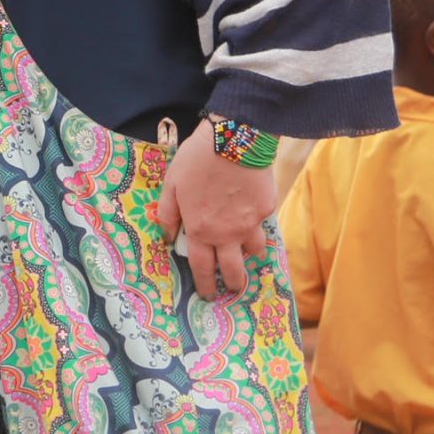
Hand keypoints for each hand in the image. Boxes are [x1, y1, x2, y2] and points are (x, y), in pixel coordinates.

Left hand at [154, 124, 276, 301]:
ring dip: (248, 252)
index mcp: (201, 230)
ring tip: (245, 249)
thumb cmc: (197, 159)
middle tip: (233, 288)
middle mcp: (227, 233)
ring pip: (254, 250)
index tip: (206, 295)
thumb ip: (167, 213)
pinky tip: (252, 211)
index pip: (202, 267)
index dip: (204, 284)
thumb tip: (166, 236)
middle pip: (234, 270)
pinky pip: (263, 222)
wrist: (236, 137)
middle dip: (233, 283)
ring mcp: (251, 222)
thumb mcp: (172, 184)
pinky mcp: (267, 208)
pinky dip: (257, 222)